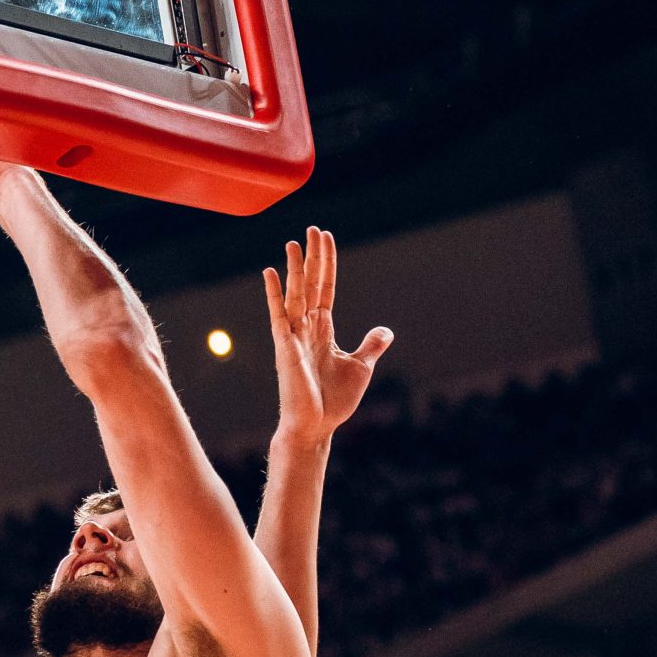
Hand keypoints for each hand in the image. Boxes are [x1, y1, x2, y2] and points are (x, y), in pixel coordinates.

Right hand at [264, 227, 389, 442]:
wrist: (316, 426)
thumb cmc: (334, 400)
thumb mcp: (361, 366)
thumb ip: (371, 345)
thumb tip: (386, 330)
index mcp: (323, 330)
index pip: (326, 288)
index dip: (327, 263)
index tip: (325, 238)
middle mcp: (306, 328)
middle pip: (311, 284)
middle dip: (313, 257)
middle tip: (312, 229)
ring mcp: (294, 337)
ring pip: (296, 294)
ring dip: (296, 268)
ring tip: (294, 243)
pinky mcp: (285, 348)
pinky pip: (279, 316)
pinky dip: (274, 294)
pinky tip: (270, 273)